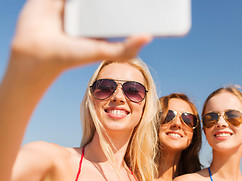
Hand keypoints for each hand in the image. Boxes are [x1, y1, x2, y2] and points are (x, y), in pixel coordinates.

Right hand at [11, 0, 151, 74]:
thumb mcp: (102, 52)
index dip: (131, 3)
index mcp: (99, 20)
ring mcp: (72, 1)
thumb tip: (148, 36)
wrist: (36, 52)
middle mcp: (87, 9)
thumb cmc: (70, 56)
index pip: (118, 5)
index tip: (148, 0)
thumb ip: (126, 48)